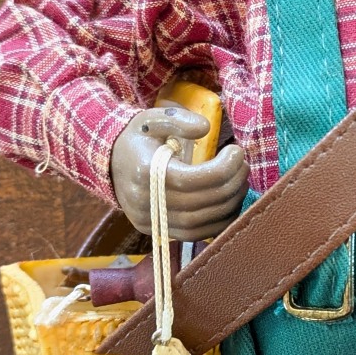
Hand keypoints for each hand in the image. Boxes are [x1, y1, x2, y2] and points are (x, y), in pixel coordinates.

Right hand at [109, 103, 248, 237]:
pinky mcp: (157, 232)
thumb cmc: (138, 139)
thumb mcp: (152, 119)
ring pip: (200, 225)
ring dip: (229, 206)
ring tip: (240, 183)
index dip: (222, 169)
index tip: (237, 152)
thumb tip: (205, 127)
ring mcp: (150, 221)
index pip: (191, 179)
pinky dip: (218, 223)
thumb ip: (178, 119)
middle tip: (244, 167)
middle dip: (231, 186)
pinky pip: (194, 236)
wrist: (111, 163)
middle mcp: (145, 202)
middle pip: (200, 204)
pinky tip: (230, 203)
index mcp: (144, 172)